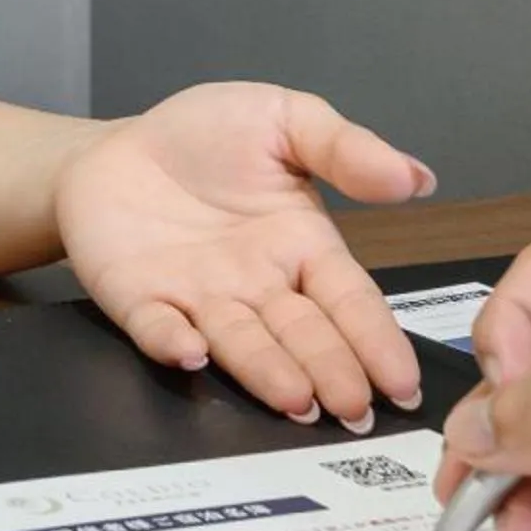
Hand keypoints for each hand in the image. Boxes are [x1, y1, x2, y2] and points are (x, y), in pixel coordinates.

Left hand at [55, 83, 437, 426]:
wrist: (114, 146)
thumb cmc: (201, 135)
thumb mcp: (287, 120)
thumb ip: (346, 149)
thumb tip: (416, 177)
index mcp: (302, 247)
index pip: (350, 301)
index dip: (378, 340)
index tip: (403, 381)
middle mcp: (255, 285)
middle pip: (303, 335)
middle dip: (332, 372)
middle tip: (355, 410)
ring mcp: (198, 298)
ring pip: (240, 343)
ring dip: (267, 372)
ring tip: (297, 400)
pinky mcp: (138, 299)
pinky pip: (157, 327)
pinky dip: (173, 342)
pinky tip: (194, 352)